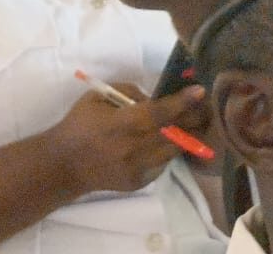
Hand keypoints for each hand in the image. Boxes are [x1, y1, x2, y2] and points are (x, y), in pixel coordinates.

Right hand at [47, 83, 207, 194]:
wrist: (64, 165)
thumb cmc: (79, 124)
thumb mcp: (97, 96)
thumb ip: (128, 92)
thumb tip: (154, 97)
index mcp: (121, 123)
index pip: (158, 112)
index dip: (181, 102)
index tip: (200, 91)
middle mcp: (133, 148)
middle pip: (174, 133)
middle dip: (194, 118)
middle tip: (208, 107)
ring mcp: (138, 168)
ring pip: (173, 150)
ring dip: (186, 135)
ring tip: (198, 123)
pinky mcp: (139, 182)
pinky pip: (162, 163)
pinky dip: (167, 151)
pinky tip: (168, 141)